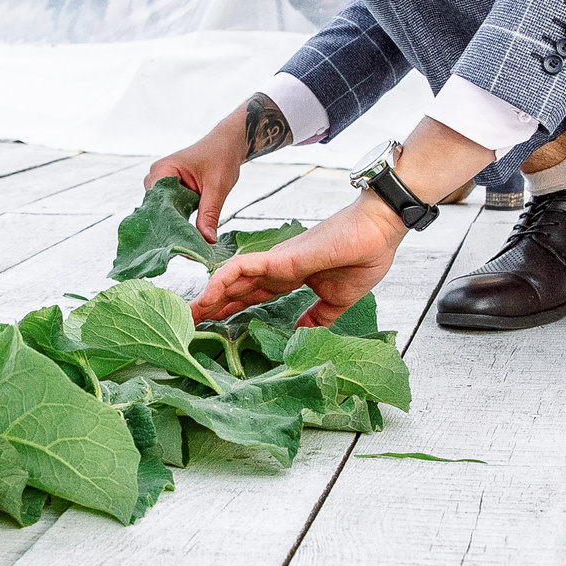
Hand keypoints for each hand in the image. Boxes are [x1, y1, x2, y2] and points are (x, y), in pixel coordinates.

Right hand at [145, 107, 254, 243]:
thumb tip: (207, 241)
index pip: (158, 204)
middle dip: (170, 229)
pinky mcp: (168, 191)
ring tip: (186, 246)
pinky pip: (169, 210)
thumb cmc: (221, 158)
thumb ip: (210, 214)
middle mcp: (155, 178)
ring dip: (175, 227)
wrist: (227, 145)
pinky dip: (179, 221)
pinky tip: (188, 236)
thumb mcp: (217, 187)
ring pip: (163, 213)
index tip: (177, 246)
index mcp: (162, 171)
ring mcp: (159, 185)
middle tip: (184, 252)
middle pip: (157, 211)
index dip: (167, 225)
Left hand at [192, 195, 407, 326]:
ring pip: (231, 278)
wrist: (380, 230)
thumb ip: (317, 317)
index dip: (229, 310)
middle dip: (210, 306)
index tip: (210, 326)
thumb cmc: (364, 256)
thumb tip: (300, 335)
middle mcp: (276, 269)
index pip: (250, 297)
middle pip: (234, 290)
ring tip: (187, 313)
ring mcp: (275, 262)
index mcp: (289, 278)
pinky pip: (243, 267)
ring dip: (208, 295)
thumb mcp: (337, 300)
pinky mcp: (280, 257)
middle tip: (186, 322)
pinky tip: (207, 293)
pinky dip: (222, 279)